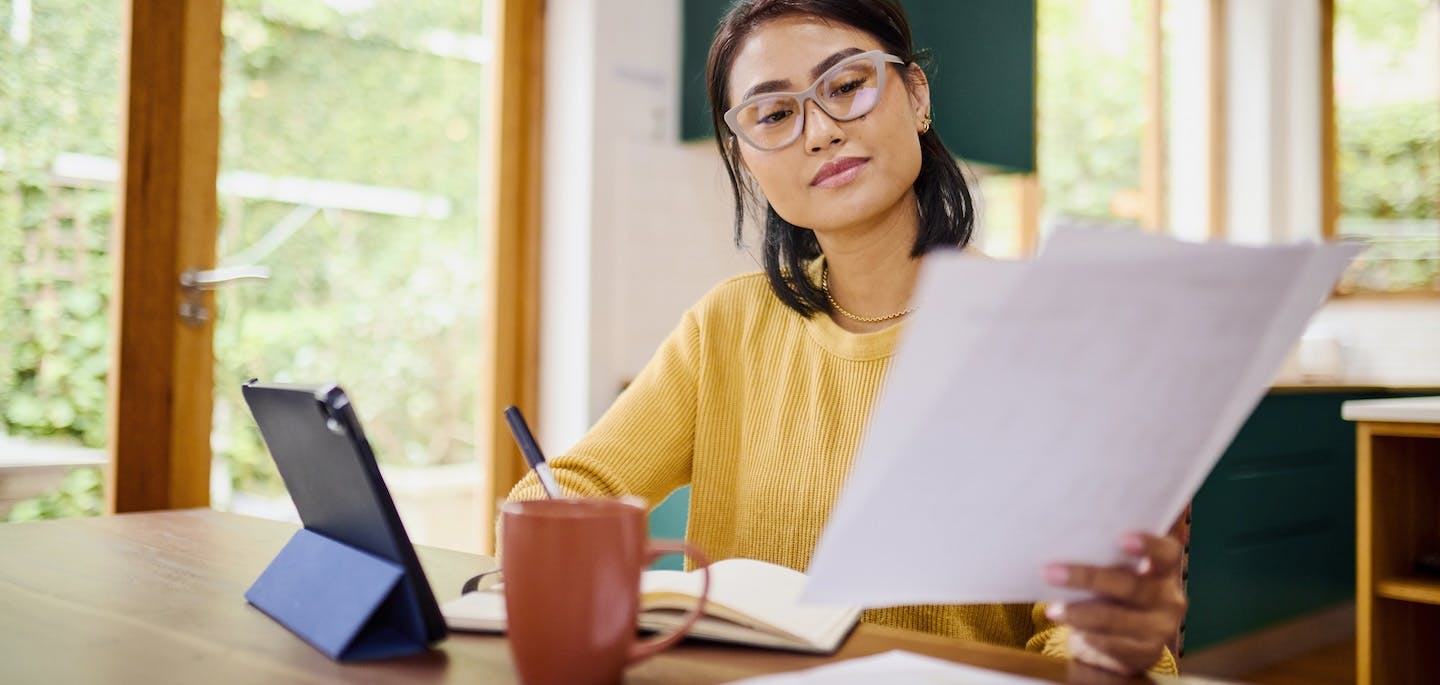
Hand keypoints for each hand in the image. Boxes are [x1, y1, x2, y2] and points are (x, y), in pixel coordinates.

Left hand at [1042, 532, 1186, 674]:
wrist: (1121, 642)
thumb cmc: (1111, 593)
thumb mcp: (1114, 572)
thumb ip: (1103, 559)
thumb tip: (1061, 544)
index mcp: (1164, 568)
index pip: (1166, 553)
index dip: (1148, 544)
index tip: (1121, 538)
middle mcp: (1169, 597)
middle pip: (1131, 585)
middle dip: (1087, 577)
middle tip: (1050, 572)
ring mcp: (1162, 627)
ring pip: (1115, 618)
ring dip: (1078, 612)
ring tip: (1053, 610)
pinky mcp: (1147, 653)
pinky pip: (1112, 644)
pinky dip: (1086, 634)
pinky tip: (1068, 626)